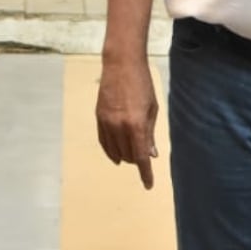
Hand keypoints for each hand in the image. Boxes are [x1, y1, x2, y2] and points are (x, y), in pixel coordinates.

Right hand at [95, 56, 159, 189]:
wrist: (121, 64)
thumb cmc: (142, 83)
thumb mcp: (152, 108)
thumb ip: (150, 133)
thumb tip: (151, 154)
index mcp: (136, 124)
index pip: (141, 156)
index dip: (145, 173)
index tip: (148, 185)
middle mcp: (119, 126)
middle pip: (127, 155)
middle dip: (137, 160)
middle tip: (145, 156)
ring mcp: (106, 122)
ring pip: (114, 150)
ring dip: (124, 156)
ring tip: (132, 155)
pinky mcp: (98, 117)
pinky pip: (103, 141)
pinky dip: (110, 150)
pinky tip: (116, 155)